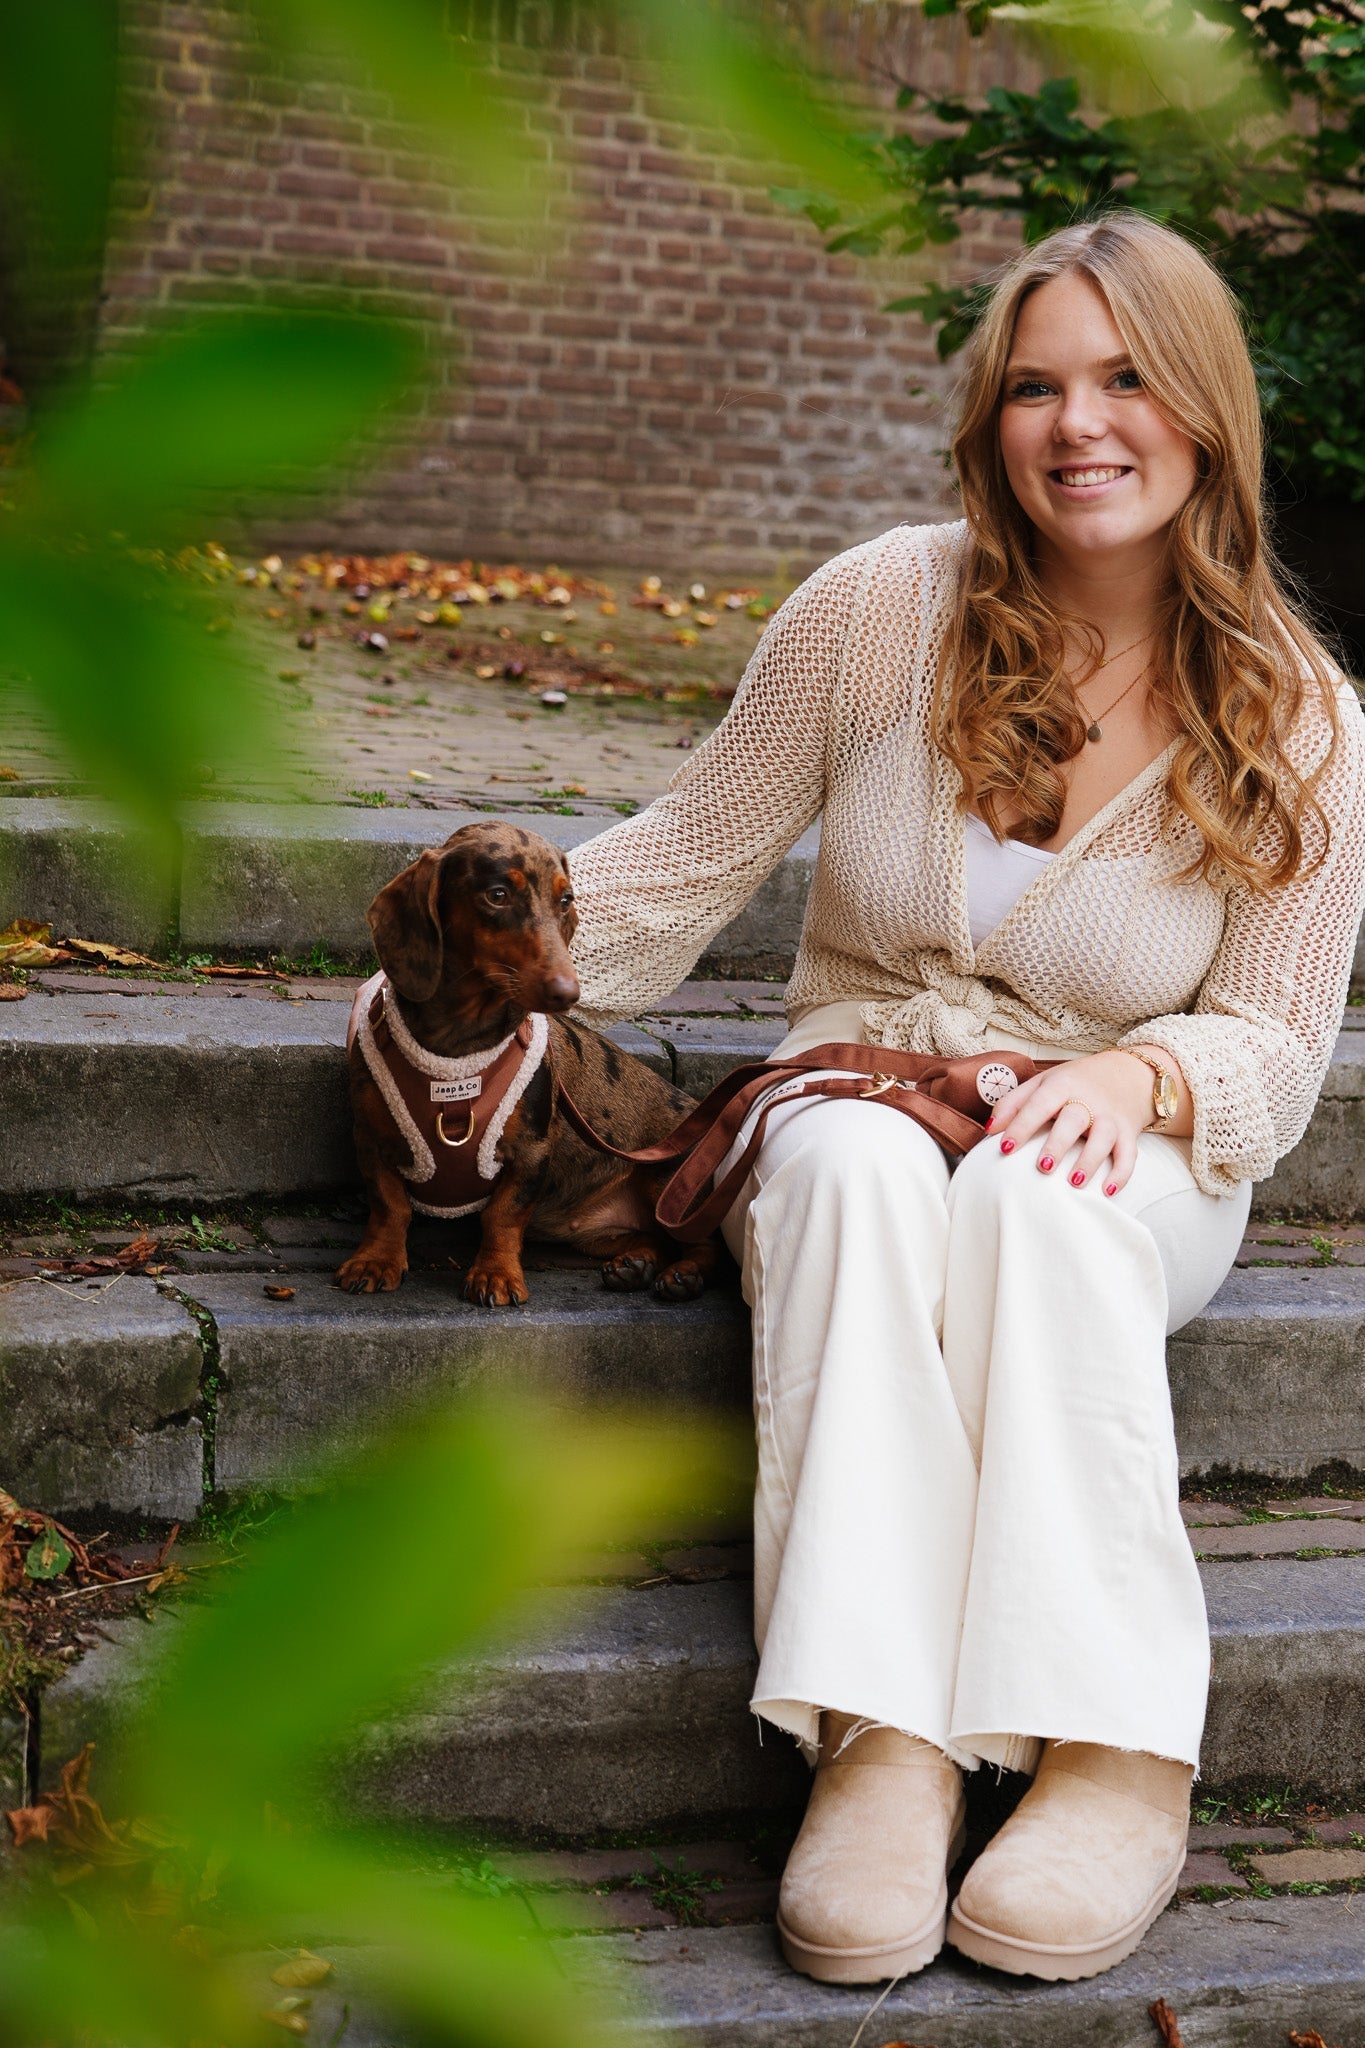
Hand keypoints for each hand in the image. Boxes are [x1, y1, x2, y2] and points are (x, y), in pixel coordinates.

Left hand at [984, 1049, 1158, 1195]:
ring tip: (1074, 1183)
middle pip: (1074, 1119)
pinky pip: (1129, 1154)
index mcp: (1062, 1085)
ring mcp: (1110, 1117)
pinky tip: (1107, 1192)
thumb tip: (989, 1129)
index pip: (1040, 1103)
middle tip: (1043, 1167)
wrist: (1127, 1073)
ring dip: (1090, 1161)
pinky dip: (1121, 1173)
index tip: (1005, 1148)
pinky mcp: (1128, 1132)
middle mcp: (1088, 1100)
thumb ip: (1014, 1103)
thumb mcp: (1044, 1083)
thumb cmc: (1075, 1083)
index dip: (1022, 1125)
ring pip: (1104, 1138)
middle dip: (1058, 1144)